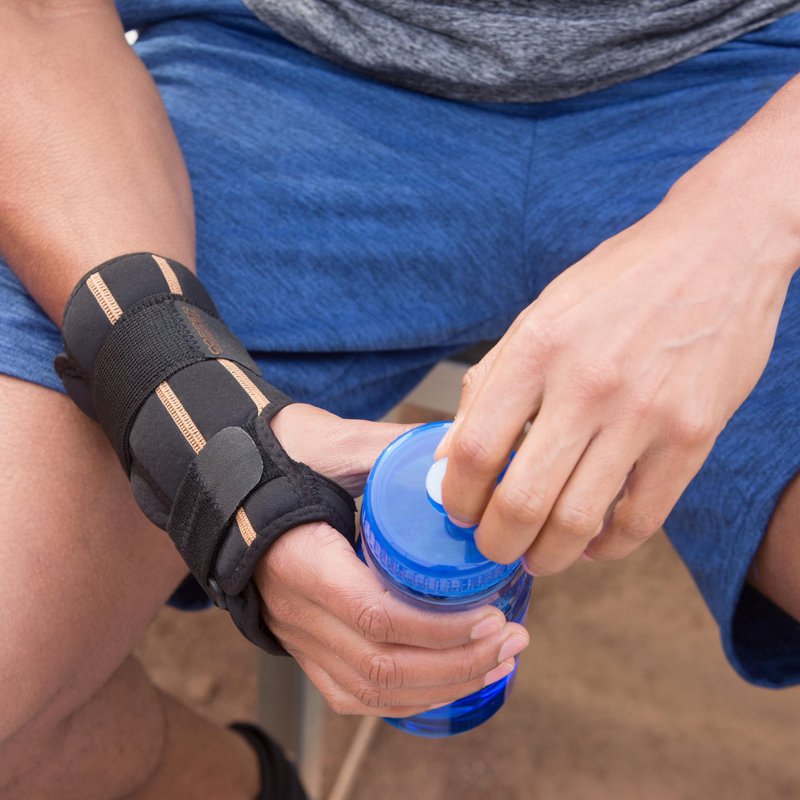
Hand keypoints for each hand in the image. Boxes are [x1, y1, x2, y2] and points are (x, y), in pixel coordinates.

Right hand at [255, 404, 529, 715]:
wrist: (227, 487)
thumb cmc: (279, 459)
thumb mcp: (331, 443)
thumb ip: (388, 447)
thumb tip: (455, 450)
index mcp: (300, 558)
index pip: (373, 614)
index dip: (439, 628)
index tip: (493, 614)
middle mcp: (294, 609)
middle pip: (379, 666)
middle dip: (458, 664)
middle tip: (512, 640)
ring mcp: (295, 634)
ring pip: (369, 690)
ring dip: (442, 687)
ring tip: (498, 662)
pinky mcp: (302, 646)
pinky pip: (352, 694)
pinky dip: (407, 698)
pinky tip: (450, 682)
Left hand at [436, 181, 794, 574]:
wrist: (717, 250)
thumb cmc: (616, 285)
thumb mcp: (538, 317)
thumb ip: (488, 386)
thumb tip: (448, 459)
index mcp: (537, 349)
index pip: (475, 449)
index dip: (457, 496)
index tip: (458, 510)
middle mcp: (587, 384)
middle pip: (522, 499)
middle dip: (495, 542)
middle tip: (492, 546)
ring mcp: (644, 414)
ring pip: (578, 521)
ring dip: (547, 556)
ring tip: (537, 555)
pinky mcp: (693, 436)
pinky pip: (642, 520)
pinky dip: (608, 547)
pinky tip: (591, 543)